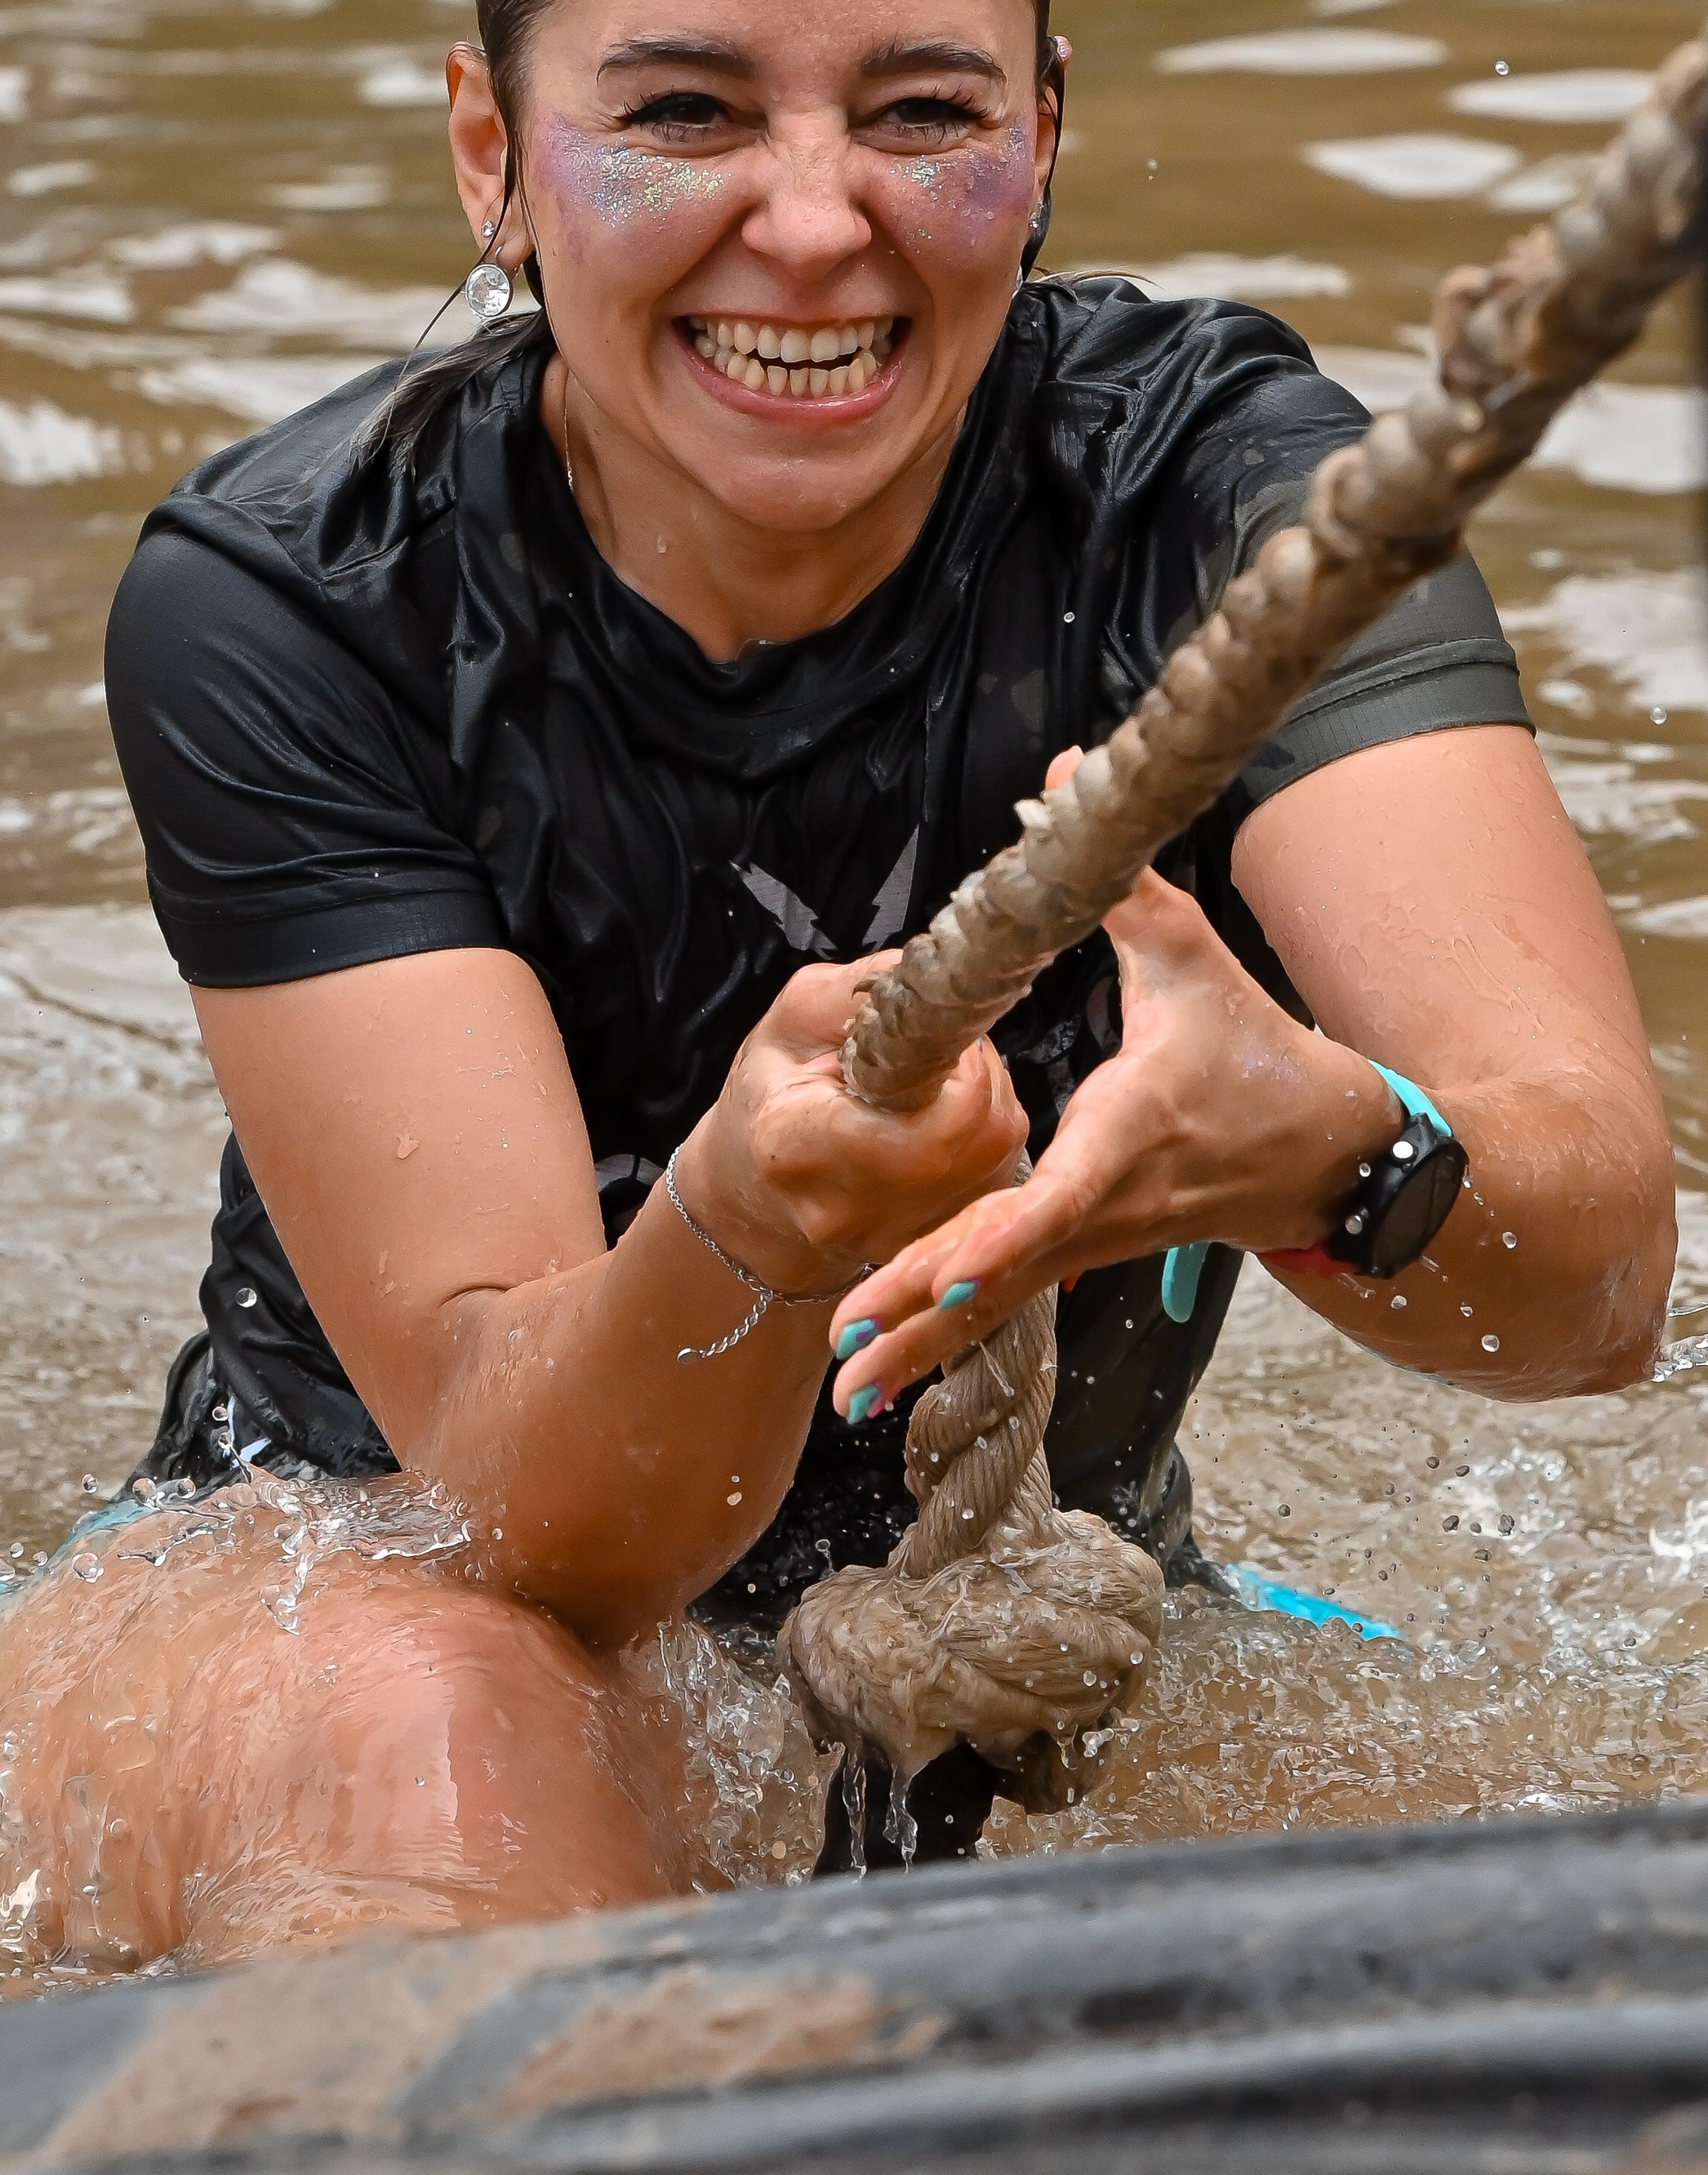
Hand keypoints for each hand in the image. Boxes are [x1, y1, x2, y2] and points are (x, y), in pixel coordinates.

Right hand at [680, 958, 1029, 1299]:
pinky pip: (994, 1178)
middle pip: (976, 1139)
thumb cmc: (771, 1091)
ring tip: (939, 1081)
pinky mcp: (926, 1242)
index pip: (926, 1131)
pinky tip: (945, 1119)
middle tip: (947, 1047)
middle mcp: (847, 1207)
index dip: (963, 1071)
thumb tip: (938, 976)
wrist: (754, 1187)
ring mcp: (890, 1237)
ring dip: (988, 1102)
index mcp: (797, 1145)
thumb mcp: (794, 1017)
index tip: (943, 1035)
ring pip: (996, 1156)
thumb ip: (864, 988)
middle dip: (981, 1075)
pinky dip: (985, 1136)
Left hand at [826, 802, 1399, 1416]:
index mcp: (1126, 1139)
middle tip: (843, 1356)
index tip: (943, 1268)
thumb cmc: (1256, 1054)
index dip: (1000, 1234)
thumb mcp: (1193, 956)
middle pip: (1004, 1271)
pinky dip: (948, 1333)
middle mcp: (1103, 1207)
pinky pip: (1008, 1299)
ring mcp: (1094, 1243)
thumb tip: (1061, 779)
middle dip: (922, 1313)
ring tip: (845, 1396)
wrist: (1330, 1157)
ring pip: (1000, 1301)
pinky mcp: (1085, 1255)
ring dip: (923, 1346)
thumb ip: (1119, 879)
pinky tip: (886, 1372)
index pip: (1058, 1196)